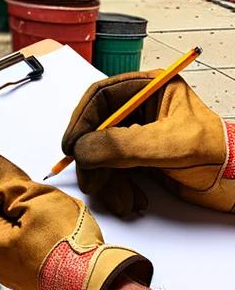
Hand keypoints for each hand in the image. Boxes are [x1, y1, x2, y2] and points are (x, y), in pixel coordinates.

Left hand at [0, 149, 151, 289]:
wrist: (100, 283)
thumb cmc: (70, 249)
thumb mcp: (32, 198)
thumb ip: (0, 178)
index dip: (9, 186)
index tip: (27, 192)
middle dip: (21, 204)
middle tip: (43, 212)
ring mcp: (8, 270)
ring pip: (15, 225)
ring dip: (32, 219)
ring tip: (52, 228)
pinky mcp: (26, 275)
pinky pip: (27, 242)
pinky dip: (40, 236)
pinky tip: (55, 240)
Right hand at [62, 72, 234, 215]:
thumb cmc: (218, 154)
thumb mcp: (169, 144)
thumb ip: (123, 145)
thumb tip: (82, 149)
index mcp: (148, 89)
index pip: (101, 96)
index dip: (82, 119)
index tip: (71, 144)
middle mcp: (138, 109)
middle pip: (96, 126)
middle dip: (92, 156)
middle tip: (88, 178)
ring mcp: (137, 135)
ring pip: (101, 152)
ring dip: (104, 179)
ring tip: (118, 199)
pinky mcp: (138, 159)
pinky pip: (112, 171)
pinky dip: (116, 188)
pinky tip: (131, 200)